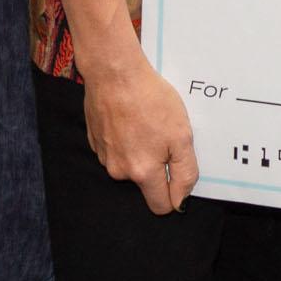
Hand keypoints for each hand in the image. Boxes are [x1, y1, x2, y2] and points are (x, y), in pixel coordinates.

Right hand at [84, 55, 199, 212]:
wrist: (115, 74)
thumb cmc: (151, 101)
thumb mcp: (182, 137)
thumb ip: (184, 174)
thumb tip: (181, 202)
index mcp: (142, 173)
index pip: (161, 206)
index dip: (175, 194)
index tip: (178, 173)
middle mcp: (119, 171)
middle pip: (145, 184)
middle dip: (158, 168)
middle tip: (165, 140)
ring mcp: (103, 156)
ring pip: (130, 165)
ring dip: (141, 151)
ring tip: (147, 124)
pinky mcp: (95, 141)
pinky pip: (117, 150)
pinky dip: (126, 139)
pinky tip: (132, 118)